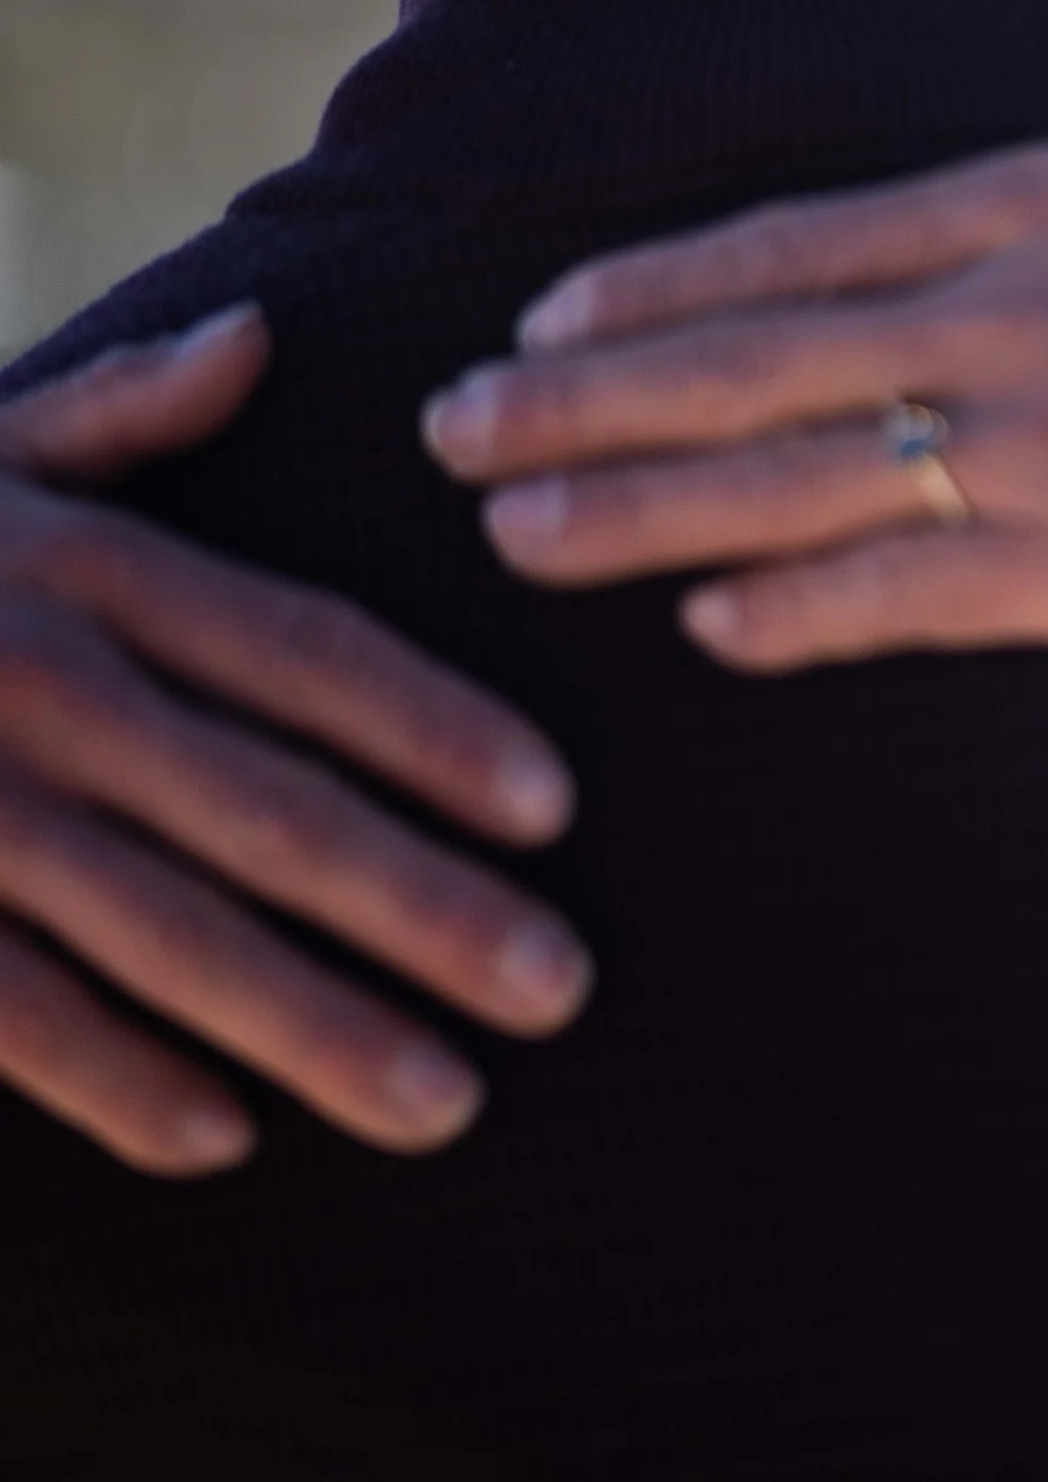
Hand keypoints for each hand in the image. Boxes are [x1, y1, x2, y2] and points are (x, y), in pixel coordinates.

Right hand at [0, 305, 586, 1173]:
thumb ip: (123, 411)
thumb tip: (258, 343)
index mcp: (89, 570)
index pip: (305, 650)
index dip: (435, 726)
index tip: (554, 802)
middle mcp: (43, 683)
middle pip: (268, 809)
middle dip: (423, 906)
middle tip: (558, 988)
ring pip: (162, 927)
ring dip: (308, 1022)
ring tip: (441, 1100)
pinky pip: (7, 1005)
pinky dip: (109, 1075)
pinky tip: (221, 1138)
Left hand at [423, 0, 1047, 668]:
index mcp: (1045, 199)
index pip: (795, 242)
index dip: (653, 287)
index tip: (544, 317)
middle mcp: (1012, 312)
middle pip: (746, 360)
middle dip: (580, 399)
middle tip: (452, 436)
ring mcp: (1041, 443)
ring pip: (789, 478)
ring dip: (635, 509)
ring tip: (517, 536)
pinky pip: (906, 591)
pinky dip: (795, 608)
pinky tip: (706, 625)